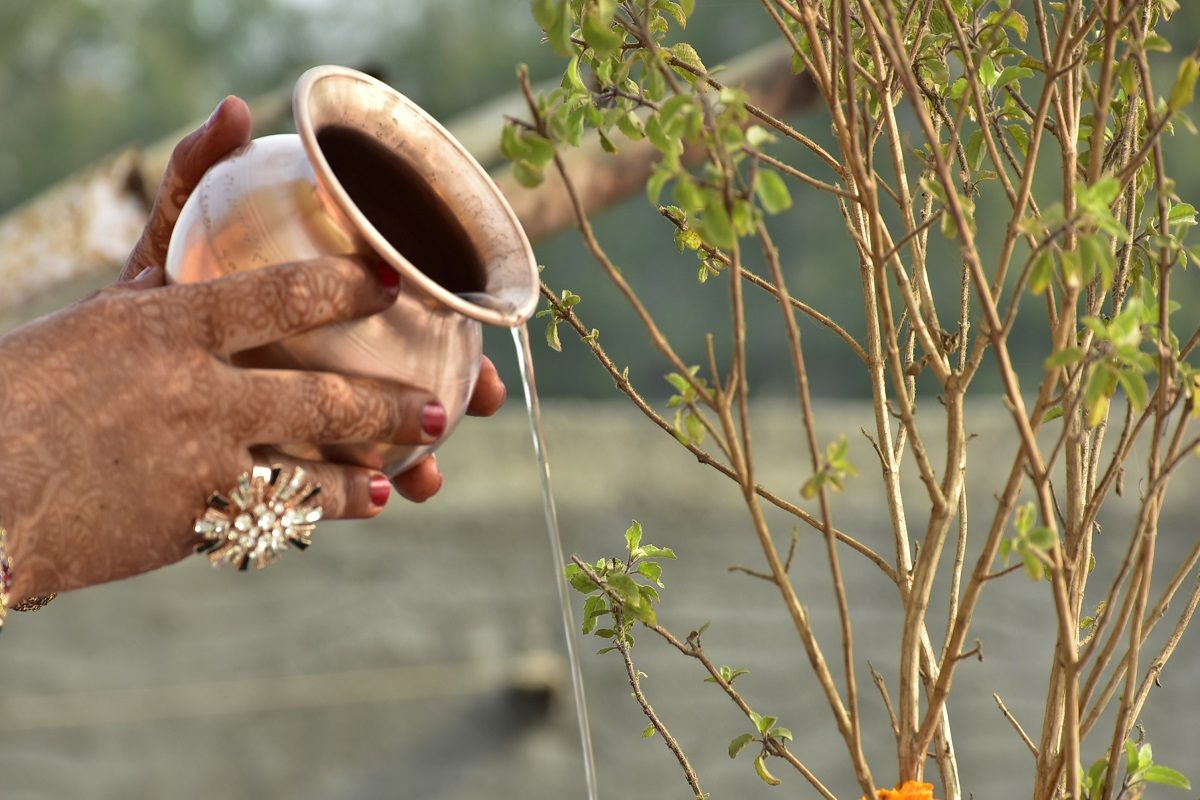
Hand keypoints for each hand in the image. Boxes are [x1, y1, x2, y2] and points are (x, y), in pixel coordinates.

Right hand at [0, 256, 442, 601]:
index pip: (282, 297)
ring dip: (368, 474)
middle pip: (320, 398)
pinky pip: (274, 518)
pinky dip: (323, 511)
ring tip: (411, 477)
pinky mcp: (184, 521)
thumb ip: (181, 222)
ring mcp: (192, 462)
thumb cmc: (38, 383)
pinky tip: (363, 505)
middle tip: (443, 412)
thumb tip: (233, 116)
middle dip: (390, 407)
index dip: (350, 288)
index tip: (395, 284)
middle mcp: (189, 392)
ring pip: (310, 470)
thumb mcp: (110, 300)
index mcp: (167, 325)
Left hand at [122, 96, 507, 503]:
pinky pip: (330, 482)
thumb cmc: (144, 298)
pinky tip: (377, 499)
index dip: (453, 313)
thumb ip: (196, 174)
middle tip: (483, 398)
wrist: (99, 378)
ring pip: (381, 436)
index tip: (480, 327)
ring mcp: (310, 415)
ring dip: (418, 458)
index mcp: (321, 308)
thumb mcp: (169, 236)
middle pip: (411, 372)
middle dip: (457, 388)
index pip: (405, 306)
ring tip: (430, 478)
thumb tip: (236, 109)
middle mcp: (328, 358)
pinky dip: (357, 494)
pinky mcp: (283, 464)